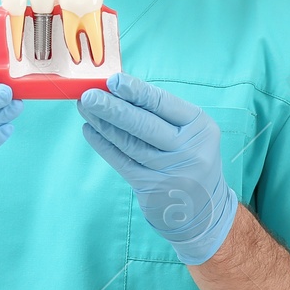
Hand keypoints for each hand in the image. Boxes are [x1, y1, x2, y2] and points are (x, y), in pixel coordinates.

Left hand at [77, 73, 237, 265]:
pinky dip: (104, 145)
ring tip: (85, 108)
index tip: (113, 81)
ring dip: (103, 124)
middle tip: (89, 95)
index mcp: (200, 127)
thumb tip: (118, 89)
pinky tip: (90, 131)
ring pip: (129, 143)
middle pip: (144, 125)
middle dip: (113, 108)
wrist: (203, 209)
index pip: (164, 104)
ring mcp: (170, 172)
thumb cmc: (190, 157)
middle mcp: (188, 150)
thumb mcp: (190, 132)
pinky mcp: (151, 188)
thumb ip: (161, 113)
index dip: (137, 91)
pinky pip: (122, 162)